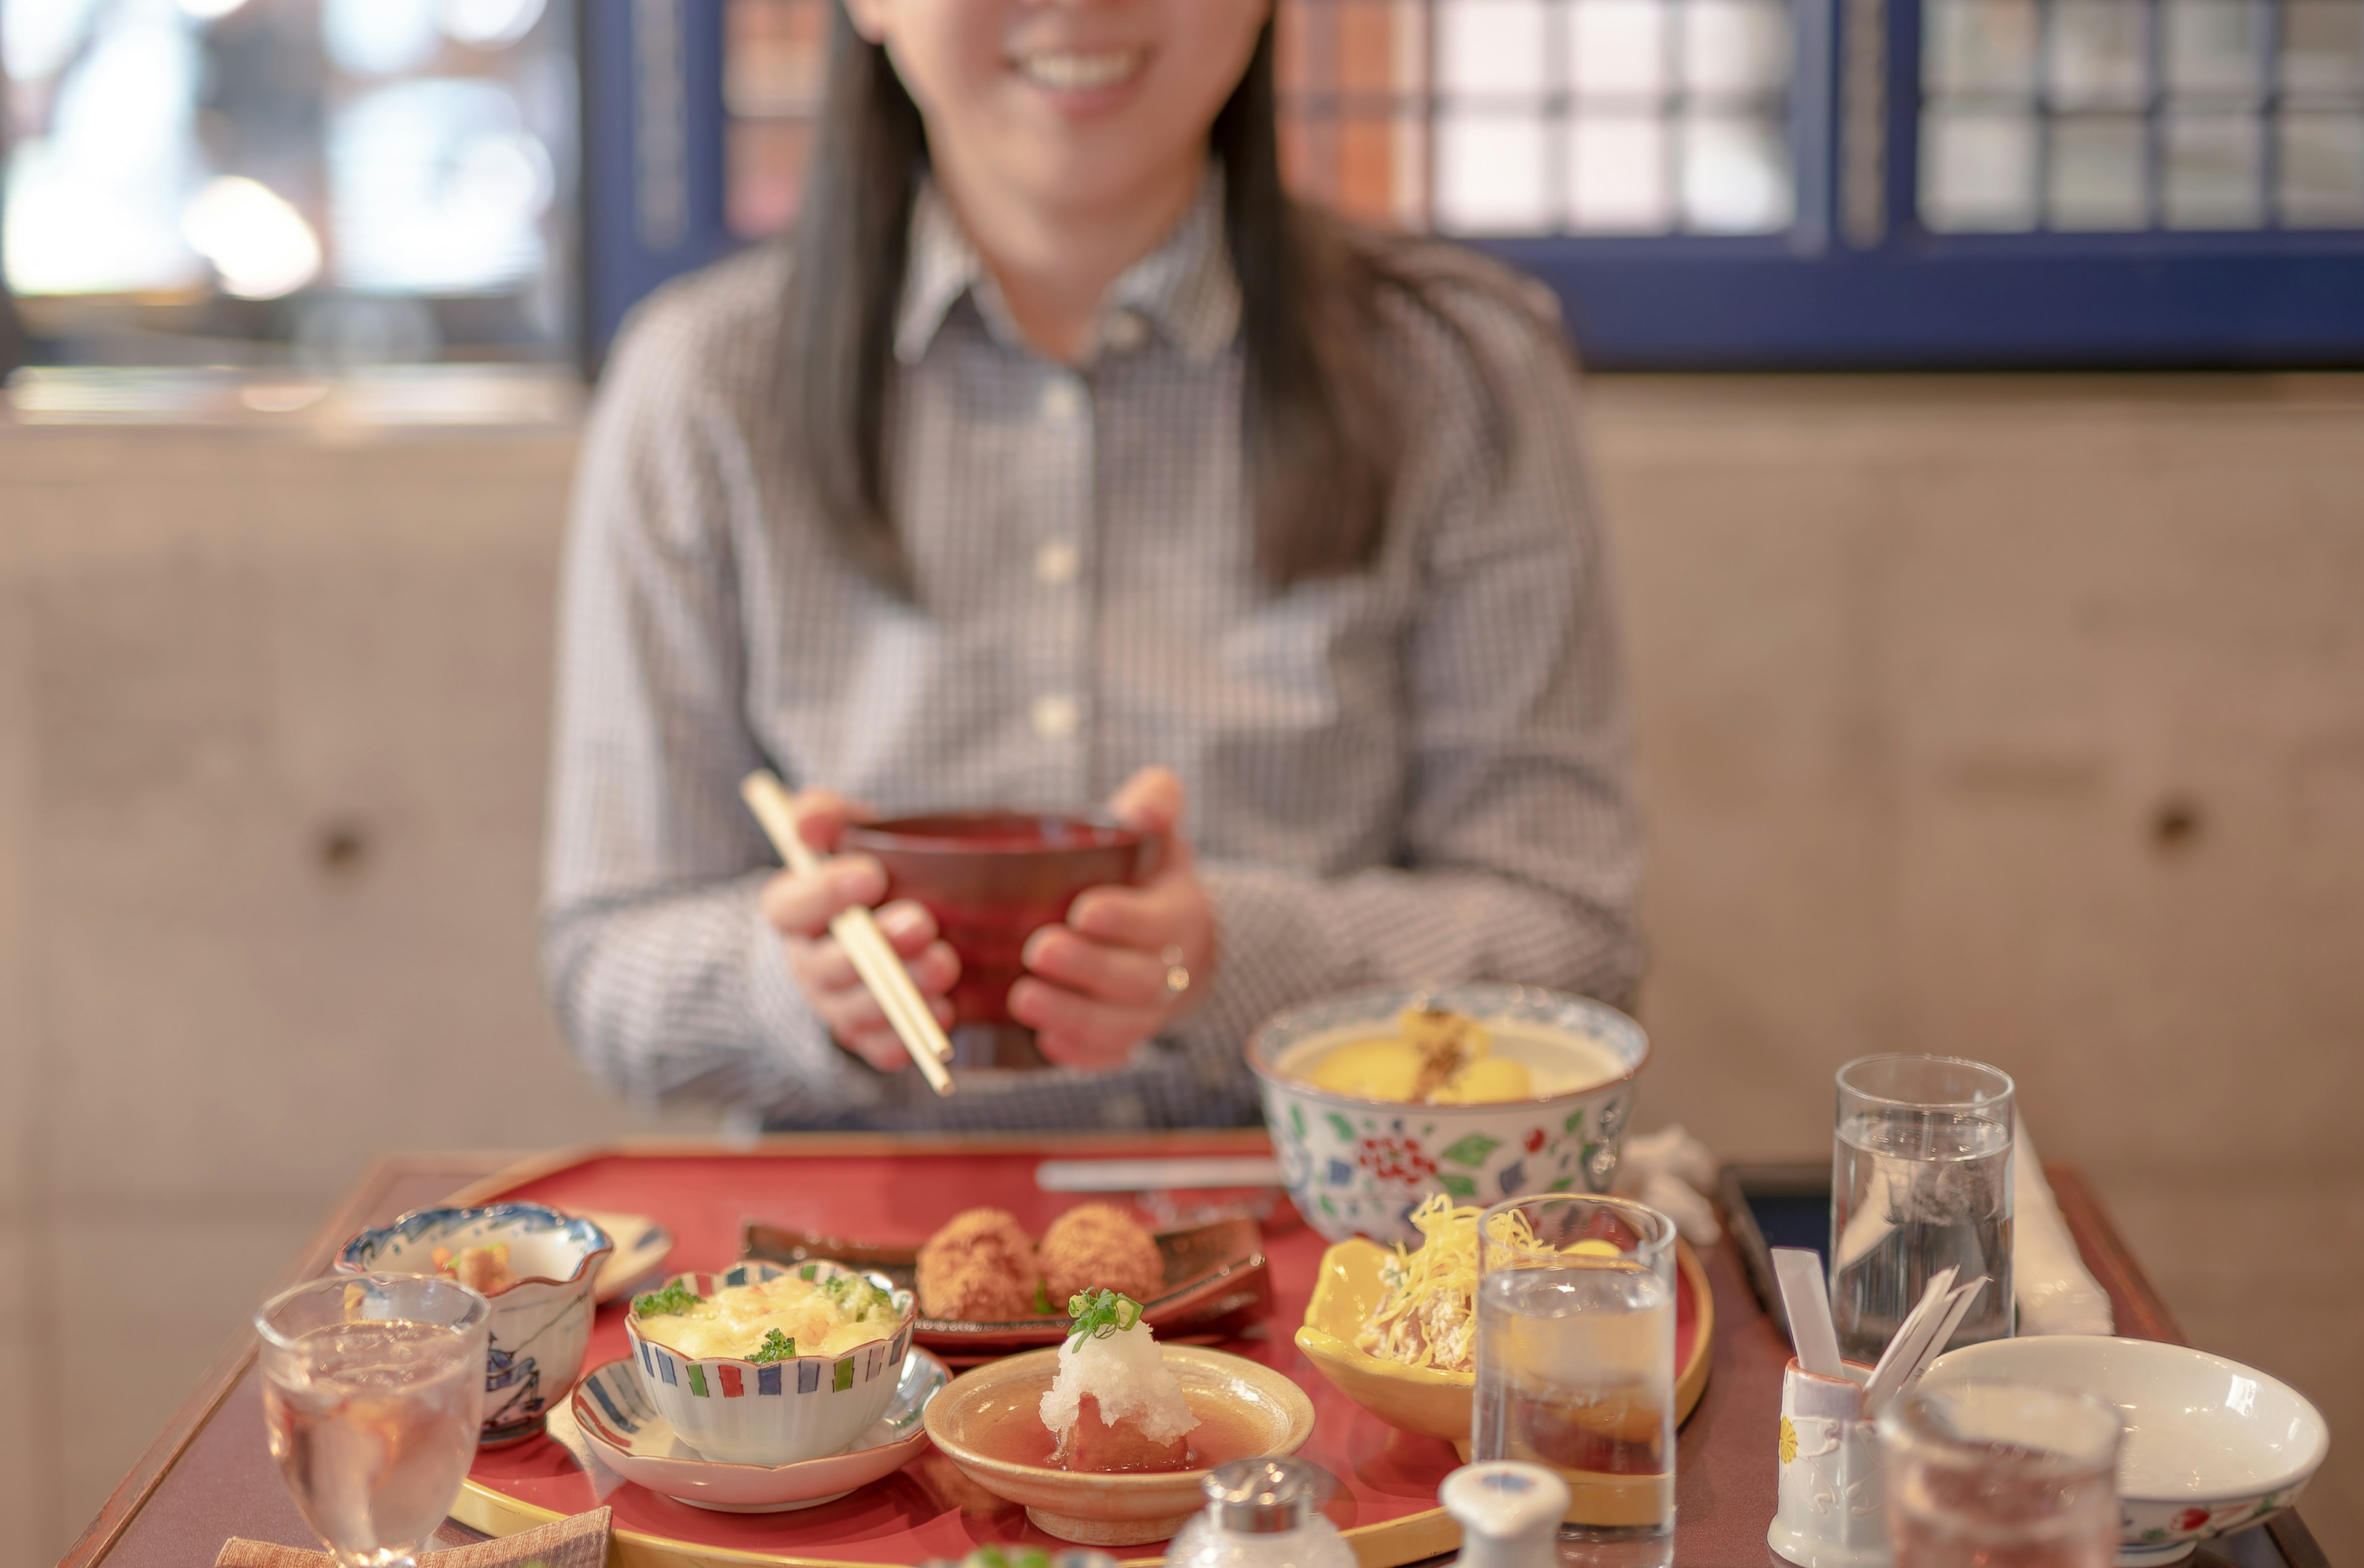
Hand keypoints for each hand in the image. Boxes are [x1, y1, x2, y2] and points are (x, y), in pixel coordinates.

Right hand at [757, 789, 958, 1072]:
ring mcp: (835, 1006)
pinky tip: (945, 1013)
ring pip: (855, 1012)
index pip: (789, 907)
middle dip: (876, 949)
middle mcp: (807, 963)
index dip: (825, 894)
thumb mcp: (844, 831)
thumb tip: (808, 820)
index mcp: (791, 911)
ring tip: (945, 966)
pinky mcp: (867, 1038)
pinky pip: (881, 1050)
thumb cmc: (864, 869)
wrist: (881, 924)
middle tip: (922, 924)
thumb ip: (824, 815)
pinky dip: (910, 1037)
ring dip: (902, 992)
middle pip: (826, 967)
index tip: (871, 873)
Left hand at [1010, 767, 1216, 1071]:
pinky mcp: (1120, 1038)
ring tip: (1022, 998)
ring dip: (1072, 1015)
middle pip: (1138, 981)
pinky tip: (1042, 1041)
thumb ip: (1155, 806)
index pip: (1158, 922)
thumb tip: (1147, 801)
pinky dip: (1079, 1053)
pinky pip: (1108, 1056)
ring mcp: (1146, 1011)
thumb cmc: (1145, 876)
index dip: (1125, 919)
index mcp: (1178, 913)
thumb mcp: (1157, 834)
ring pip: (1120, 1025)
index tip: (1082, 909)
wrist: (1167, 938)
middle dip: (1088, 969)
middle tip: (1037, 950)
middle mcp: (1169, 969)